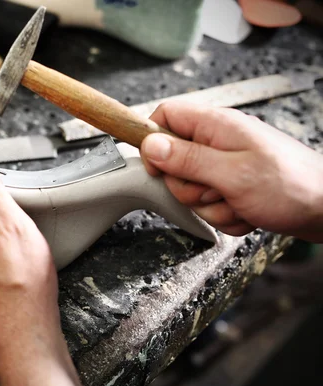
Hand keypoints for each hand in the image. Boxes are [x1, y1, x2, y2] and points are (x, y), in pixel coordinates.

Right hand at [140, 101, 322, 241]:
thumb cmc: (291, 185)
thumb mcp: (232, 173)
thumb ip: (188, 159)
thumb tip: (150, 145)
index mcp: (216, 126)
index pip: (165, 116)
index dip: (152, 142)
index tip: (157, 168)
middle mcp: (217, 142)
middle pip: (172, 162)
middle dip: (189, 187)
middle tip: (216, 190)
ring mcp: (224, 165)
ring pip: (190, 190)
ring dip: (211, 206)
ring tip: (239, 202)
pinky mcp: (231, 185)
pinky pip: (209, 206)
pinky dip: (226, 215)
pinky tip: (246, 210)